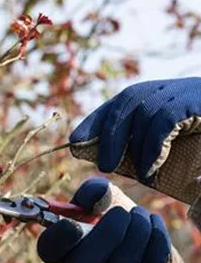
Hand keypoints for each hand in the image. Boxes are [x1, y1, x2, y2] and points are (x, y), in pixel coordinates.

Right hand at [37, 178, 170, 262]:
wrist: (130, 242)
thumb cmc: (104, 217)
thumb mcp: (95, 201)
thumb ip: (93, 191)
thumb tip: (95, 194)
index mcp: (60, 247)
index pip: (49, 249)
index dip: (58, 238)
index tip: (72, 223)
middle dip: (110, 232)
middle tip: (121, 213)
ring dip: (137, 230)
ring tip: (138, 215)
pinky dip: (156, 236)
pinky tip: (151, 223)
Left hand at [70, 77, 200, 181]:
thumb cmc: (197, 141)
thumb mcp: (165, 147)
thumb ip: (142, 152)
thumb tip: (111, 164)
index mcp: (150, 98)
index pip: (114, 105)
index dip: (93, 121)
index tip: (74, 142)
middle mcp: (161, 90)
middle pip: (123, 105)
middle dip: (107, 135)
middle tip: (102, 166)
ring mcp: (179, 92)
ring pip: (142, 111)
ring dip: (134, 146)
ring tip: (138, 172)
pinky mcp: (193, 99)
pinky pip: (163, 120)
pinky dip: (153, 146)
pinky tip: (153, 167)